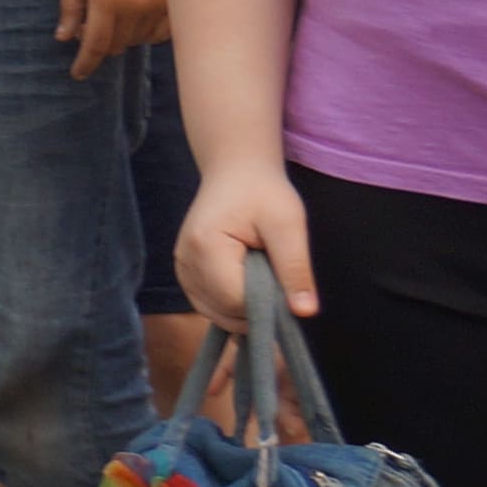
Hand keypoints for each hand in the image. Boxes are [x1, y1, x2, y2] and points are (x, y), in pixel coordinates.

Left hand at [59, 0, 171, 74]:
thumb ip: (71, 4)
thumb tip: (64, 38)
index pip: (94, 46)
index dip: (85, 64)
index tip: (78, 74)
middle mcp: (136, 7)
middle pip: (117, 45)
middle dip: (102, 42)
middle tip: (94, 25)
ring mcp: (162, 5)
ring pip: (140, 40)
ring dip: (127, 35)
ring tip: (121, 8)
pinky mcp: (181, 1)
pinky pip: (163, 32)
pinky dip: (150, 30)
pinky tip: (143, 11)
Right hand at [173, 164, 318, 335]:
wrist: (235, 173)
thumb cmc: (264, 193)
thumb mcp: (288, 225)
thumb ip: (295, 269)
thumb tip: (305, 312)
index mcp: (205, 247)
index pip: (237, 300)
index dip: (268, 303)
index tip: (288, 285)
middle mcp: (184, 261)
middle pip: (225, 311)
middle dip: (257, 307)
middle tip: (277, 277)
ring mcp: (181, 269)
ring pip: (216, 313)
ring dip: (245, 308)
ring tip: (262, 276)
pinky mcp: (185, 273)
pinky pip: (209, 306)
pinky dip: (231, 306)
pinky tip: (248, 286)